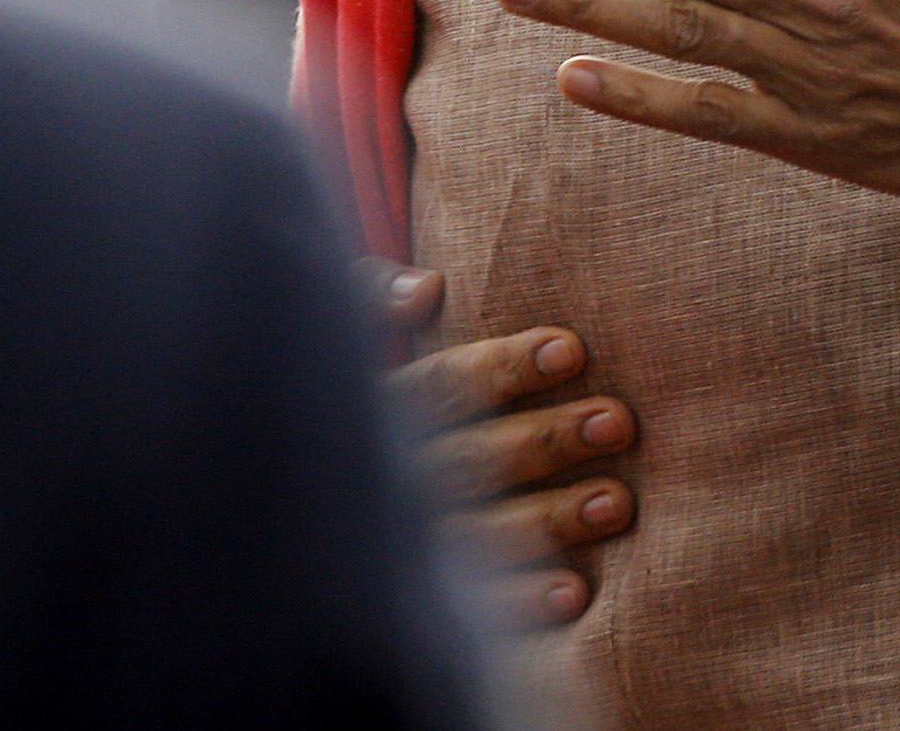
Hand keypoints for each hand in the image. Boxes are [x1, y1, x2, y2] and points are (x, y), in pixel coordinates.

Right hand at [374, 263, 637, 626]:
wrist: (281, 532)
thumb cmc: (351, 410)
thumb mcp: (339, 342)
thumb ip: (370, 298)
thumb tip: (425, 289)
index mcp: (378, 415)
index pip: (442, 386)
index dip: (504, 367)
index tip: (573, 350)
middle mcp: (385, 483)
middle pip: (471, 459)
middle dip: (546, 440)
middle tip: (618, 422)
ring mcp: (398, 549)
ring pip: (476, 534)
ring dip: (549, 519)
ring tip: (618, 503)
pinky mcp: (410, 607)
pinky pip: (467, 611)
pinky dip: (518, 601)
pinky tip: (573, 593)